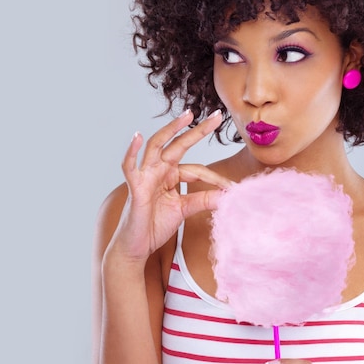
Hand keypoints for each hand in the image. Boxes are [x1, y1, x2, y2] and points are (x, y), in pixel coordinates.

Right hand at [107, 109, 231, 264]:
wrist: (137, 247)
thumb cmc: (155, 226)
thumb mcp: (185, 210)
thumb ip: (203, 200)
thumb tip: (228, 195)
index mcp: (171, 175)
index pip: (197, 169)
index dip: (216, 178)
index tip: (233, 189)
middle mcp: (158, 170)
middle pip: (179, 145)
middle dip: (198, 131)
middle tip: (218, 116)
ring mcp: (145, 176)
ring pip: (156, 146)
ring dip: (171, 129)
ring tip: (186, 116)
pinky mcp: (134, 187)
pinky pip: (130, 166)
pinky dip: (132, 151)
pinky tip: (137, 137)